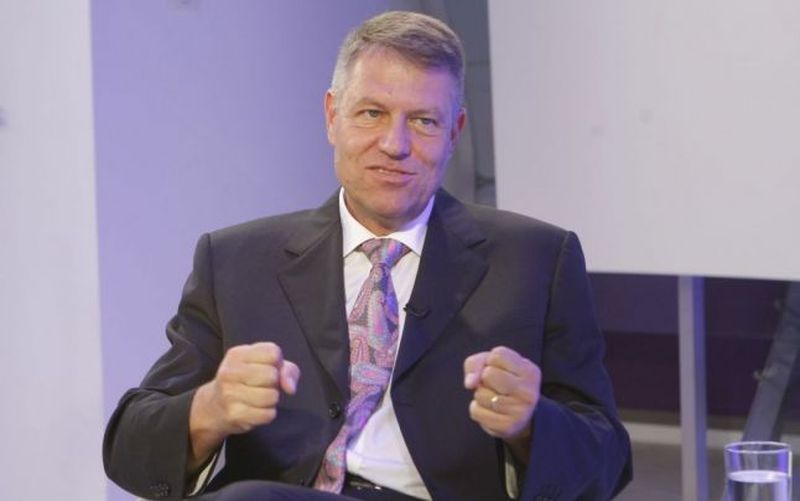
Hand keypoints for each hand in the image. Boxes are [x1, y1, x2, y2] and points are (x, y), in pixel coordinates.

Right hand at [188, 342, 299, 470]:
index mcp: (237, 354)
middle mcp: (230, 372)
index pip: (273, 352)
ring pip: (272, 396)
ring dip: (271, 400)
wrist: (214, 406)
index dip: (278, 362)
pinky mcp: (235, 414)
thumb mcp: (263, 365)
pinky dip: (267, 414)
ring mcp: (230, 394)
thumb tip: (290, 387)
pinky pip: (268, 414)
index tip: (269, 368)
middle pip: (272, 375)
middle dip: (274, 383)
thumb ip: (286, 369)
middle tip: (262, 386)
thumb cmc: (245, 381)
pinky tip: (256, 410)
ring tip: (259, 398)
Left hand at [463, 346, 540, 460]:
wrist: (520, 417)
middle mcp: (529, 392)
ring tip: (493, 398)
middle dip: (484, 378)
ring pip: (480, 393)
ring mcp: (519, 411)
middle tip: (494, 385)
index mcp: (530, 371)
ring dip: (480, 394)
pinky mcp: (506, 427)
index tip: (499, 369)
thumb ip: (476, 363)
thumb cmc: (504, 382)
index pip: (498, 355)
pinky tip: (490, 410)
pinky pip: (475, 411)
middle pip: (488, 374)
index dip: (491, 360)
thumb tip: (470, 383)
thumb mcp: (493, 364)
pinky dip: (477, 408)